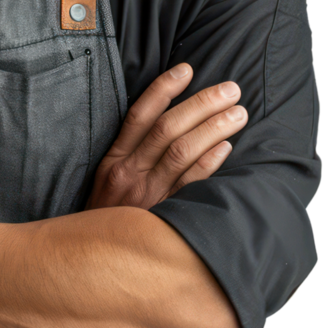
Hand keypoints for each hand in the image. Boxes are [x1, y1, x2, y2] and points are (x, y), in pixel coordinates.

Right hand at [84, 64, 247, 210]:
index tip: (187, 69)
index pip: (141, 114)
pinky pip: (190, 185)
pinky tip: (227, 147)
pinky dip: (209, 163)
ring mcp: (148, 195)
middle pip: (168, 128)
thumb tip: (166, 120)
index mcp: (115, 159)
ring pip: (182, 152)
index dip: (164, 89)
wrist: (95, 264)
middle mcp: (130, 172)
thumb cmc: (106, 217)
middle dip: (201, 104)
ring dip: (213, 128)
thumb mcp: (107, 180)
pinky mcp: (165, 216)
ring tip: (238, 113)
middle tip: (230, 89)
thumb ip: (130, 153)